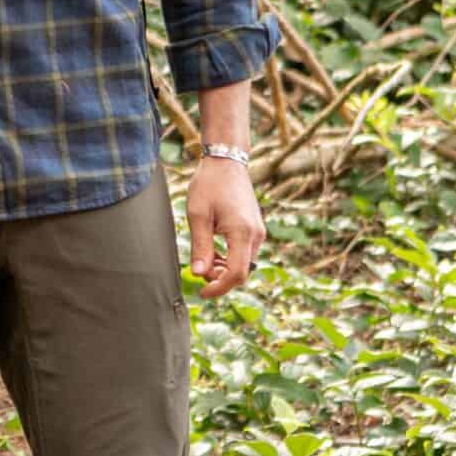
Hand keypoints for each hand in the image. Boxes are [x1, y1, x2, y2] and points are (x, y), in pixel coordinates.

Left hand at [186, 156, 264, 298]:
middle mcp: (256, 234)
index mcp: (242, 232)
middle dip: (220, 278)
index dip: (219, 288)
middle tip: (199, 269)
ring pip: (244, 264)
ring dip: (224, 269)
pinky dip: (230, 259)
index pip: (236, 274)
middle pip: (242, 272)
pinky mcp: (255, 228)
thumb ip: (200, 246)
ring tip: (204, 257)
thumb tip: (198, 274)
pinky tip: (214, 251)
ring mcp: (258, 231)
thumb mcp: (198, 215)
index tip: (202, 293)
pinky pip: (245, 253)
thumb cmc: (209, 185)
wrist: (226, 162)